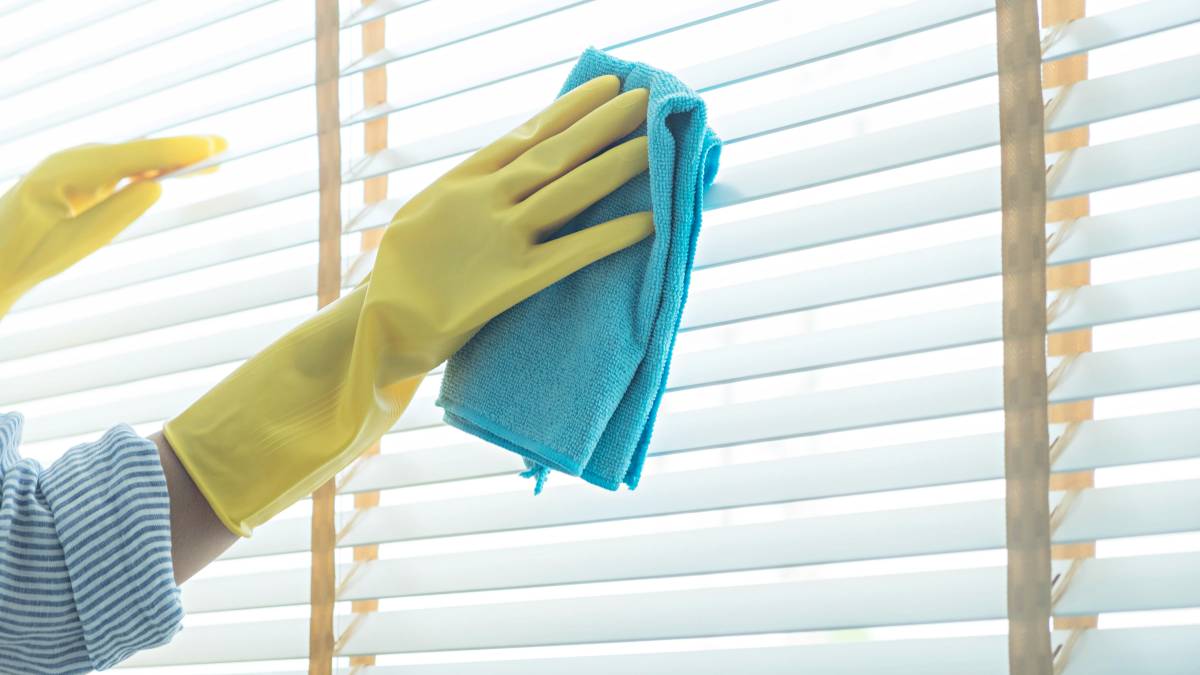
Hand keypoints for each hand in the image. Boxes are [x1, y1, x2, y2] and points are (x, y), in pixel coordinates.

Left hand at [0, 135, 225, 314]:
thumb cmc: (30, 255)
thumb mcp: (76, 243)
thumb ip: (116, 214)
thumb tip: (157, 186)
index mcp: (63, 172)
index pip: (129, 157)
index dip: (172, 150)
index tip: (207, 146)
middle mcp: (71, 160)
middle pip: (136, 151)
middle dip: (180, 149)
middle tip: (223, 145)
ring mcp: (76, 166)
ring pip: (133, 157)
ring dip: (171, 158)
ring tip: (212, 159)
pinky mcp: (83, 178)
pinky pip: (125, 167)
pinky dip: (154, 168)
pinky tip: (177, 170)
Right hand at [369, 74, 652, 374]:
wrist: (379, 325)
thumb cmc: (404, 272)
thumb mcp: (426, 213)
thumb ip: (469, 191)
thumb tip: (508, 169)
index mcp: (462, 180)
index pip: (526, 135)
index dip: (569, 110)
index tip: (605, 87)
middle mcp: (484, 200)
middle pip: (555, 152)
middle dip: (602, 124)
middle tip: (645, 99)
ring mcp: (500, 238)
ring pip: (569, 190)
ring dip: (615, 165)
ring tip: (654, 143)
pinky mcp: (513, 281)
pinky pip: (573, 253)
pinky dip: (611, 235)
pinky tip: (648, 221)